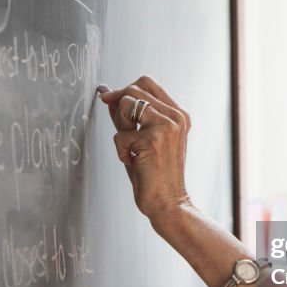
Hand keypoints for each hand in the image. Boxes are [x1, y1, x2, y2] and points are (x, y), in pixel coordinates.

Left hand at [97, 76, 191, 219]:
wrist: (168, 203)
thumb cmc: (154, 174)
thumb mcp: (141, 139)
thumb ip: (129, 117)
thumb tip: (107, 95)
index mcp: (178, 114)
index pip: (147, 83)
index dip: (123, 89)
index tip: (108, 99)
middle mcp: (177, 116)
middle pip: (134, 90)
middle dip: (118, 108)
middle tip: (122, 132)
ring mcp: (167, 125)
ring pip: (126, 104)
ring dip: (120, 127)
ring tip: (130, 148)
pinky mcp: (154, 138)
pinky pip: (120, 134)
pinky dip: (120, 150)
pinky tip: (132, 161)